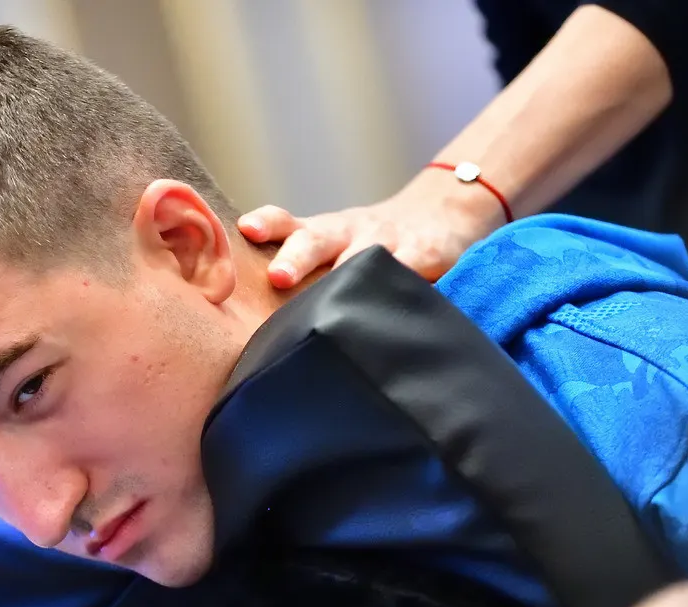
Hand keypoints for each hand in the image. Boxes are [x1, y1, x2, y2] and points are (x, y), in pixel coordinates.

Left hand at [238, 166, 507, 285]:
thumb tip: (245, 312)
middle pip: (316, 239)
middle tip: (279, 276)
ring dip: (344, 275)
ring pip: (362, 256)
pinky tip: (381, 307)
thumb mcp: (335, 243)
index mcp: (322, 233)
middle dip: (296, 257)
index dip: (269, 224)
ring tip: (327, 299)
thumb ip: (300, 267)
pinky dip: (394, 286)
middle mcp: (349, 232)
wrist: (442, 212)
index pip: (288, 223)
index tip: (248, 229)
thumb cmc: (370, 241)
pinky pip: (405, 271)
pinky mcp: (424, 253)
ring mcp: (386, 241)